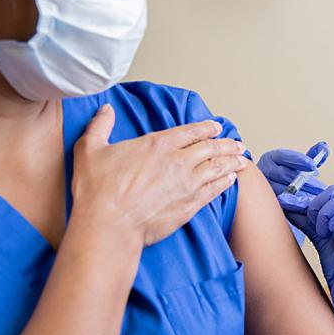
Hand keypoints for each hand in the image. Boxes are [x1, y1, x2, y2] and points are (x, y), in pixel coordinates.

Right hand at [71, 104, 247, 245]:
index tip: (217, 127)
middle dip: (227, 144)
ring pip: (217, 167)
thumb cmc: (97, 191)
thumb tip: (105, 109)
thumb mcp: (90, 149)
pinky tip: (232, 180)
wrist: (109, 226)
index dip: (206, 128)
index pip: (190, 131)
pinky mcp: (190, 205)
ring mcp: (187, 184)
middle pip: (211, 148)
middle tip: (238, 144)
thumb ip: (100, 126)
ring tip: (243, 159)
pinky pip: (215, 190)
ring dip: (232, 161)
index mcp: (158, 144)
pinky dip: (225, 182)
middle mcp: (178, 161)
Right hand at [257, 142, 328, 243]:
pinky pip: (281, 204)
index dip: (299, 160)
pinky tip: (307, 208)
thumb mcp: (299, 164)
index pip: (284, 156)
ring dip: (301, 195)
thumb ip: (312, 155)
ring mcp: (264, 187)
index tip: (313, 165)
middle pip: (284, 175)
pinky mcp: (267, 202)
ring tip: (316, 199)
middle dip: (305, 182)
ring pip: (282, 191)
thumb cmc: (287, 176)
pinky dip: (295, 206)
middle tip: (321, 188)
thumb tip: (324, 147)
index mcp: (271, 159)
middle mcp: (264, 171)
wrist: (271, 194)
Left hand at [299, 185, 333, 334]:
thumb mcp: (319, 239)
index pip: (327, 192)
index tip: (286, 206)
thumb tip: (286, 203)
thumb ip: (306, 221)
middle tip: (315, 230)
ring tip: (323, 235)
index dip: (306, 200)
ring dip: (324, 215)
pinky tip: (331, 235)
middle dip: (316, 207)